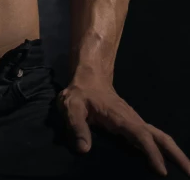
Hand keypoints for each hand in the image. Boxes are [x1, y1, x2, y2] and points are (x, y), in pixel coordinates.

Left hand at [56, 78, 189, 176]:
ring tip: (188, 170)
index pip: (140, 134)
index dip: (151, 152)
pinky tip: (167, 162)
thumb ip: (76, 126)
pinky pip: (152, 138)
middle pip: (160, 136)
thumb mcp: (71, 106)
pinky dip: (164, 150)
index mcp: (120, 116)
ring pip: (159, 137)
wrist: (89, 78)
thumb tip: (84, 149)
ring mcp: (134, 122)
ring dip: (174, 152)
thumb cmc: (80, 93)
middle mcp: (132, 119)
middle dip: (176, 154)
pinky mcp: (133, 125)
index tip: (162, 171)